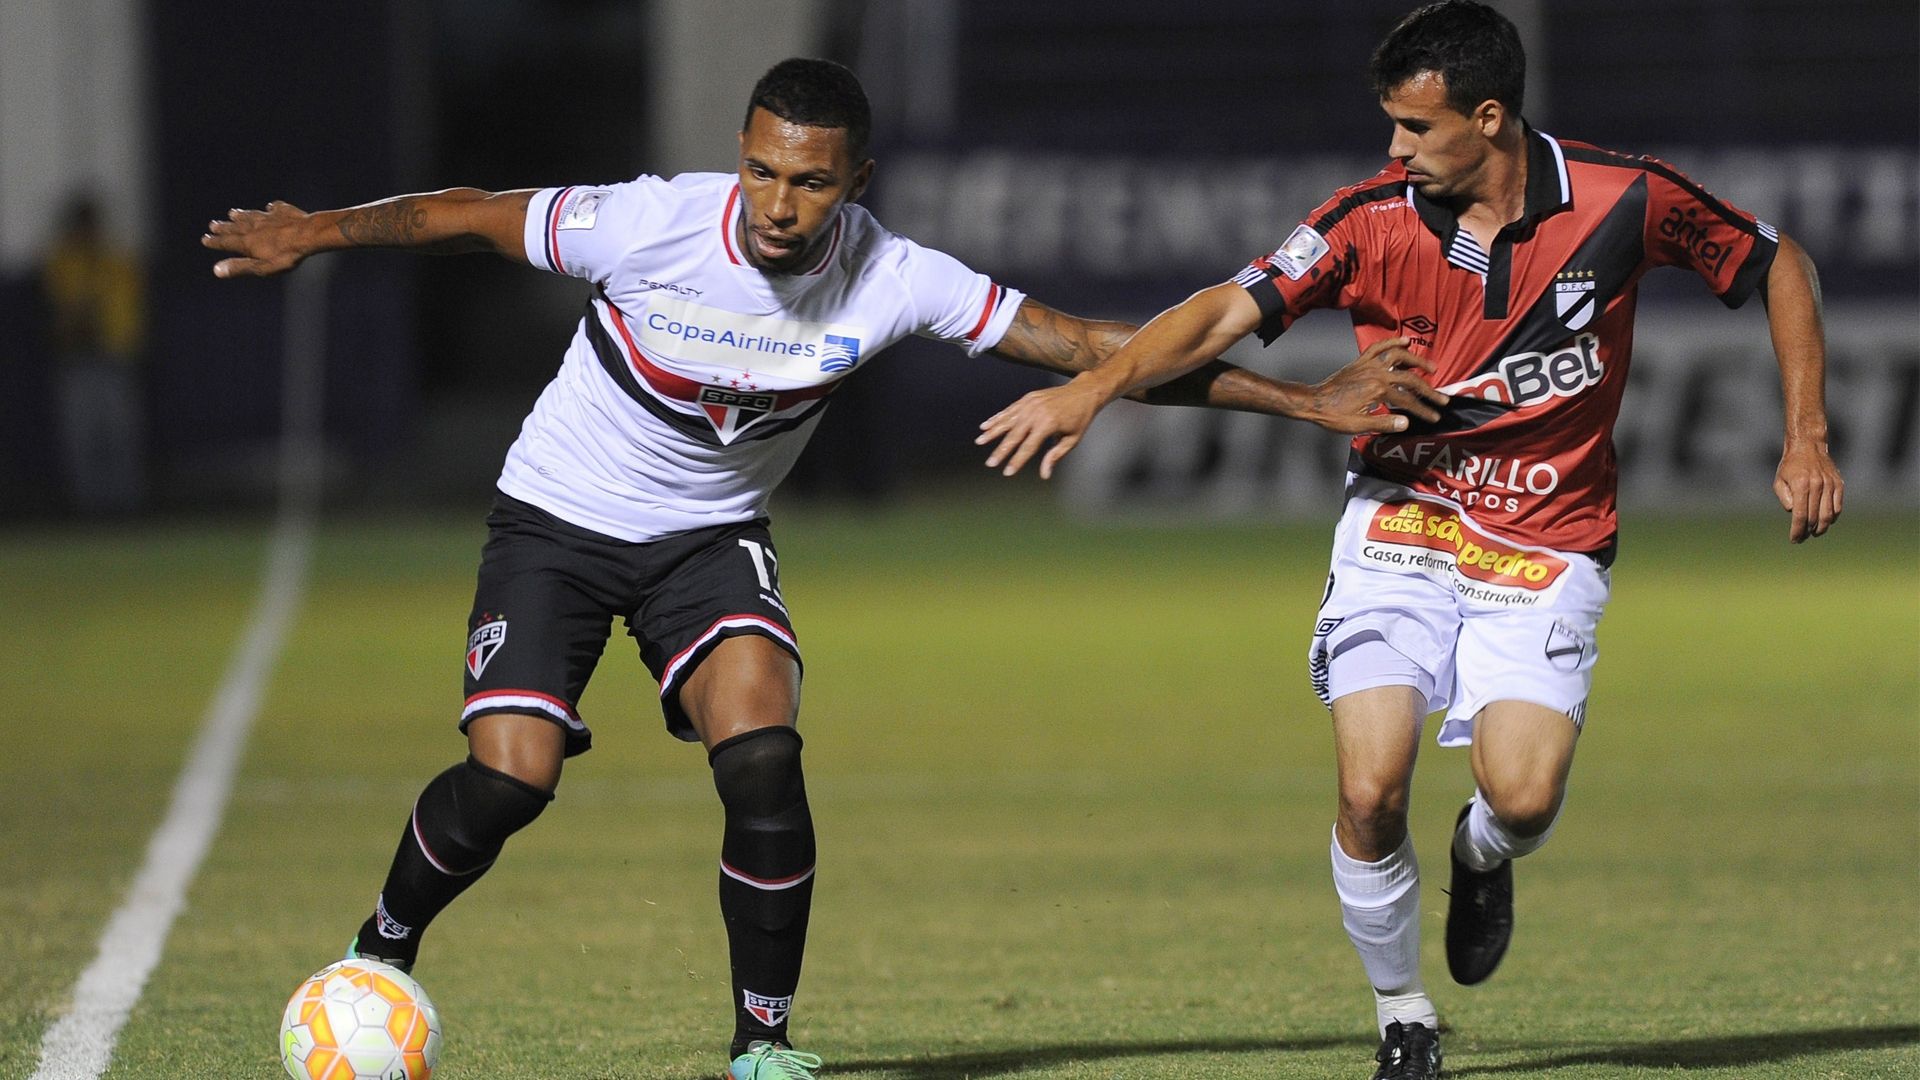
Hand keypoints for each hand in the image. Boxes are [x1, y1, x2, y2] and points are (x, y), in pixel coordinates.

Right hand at [202, 201, 313, 277]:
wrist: (308, 235)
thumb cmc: (286, 255)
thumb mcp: (262, 267)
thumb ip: (240, 267)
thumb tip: (216, 270)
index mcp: (247, 242)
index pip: (226, 242)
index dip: (215, 242)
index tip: (205, 239)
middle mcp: (254, 227)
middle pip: (236, 227)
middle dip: (224, 227)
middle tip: (213, 225)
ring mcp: (269, 217)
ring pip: (251, 215)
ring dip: (241, 215)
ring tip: (233, 213)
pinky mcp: (284, 211)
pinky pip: (275, 208)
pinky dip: (270, 208)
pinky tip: (269, 207)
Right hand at [975, 376, 1115, 479]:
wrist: (1084, 391)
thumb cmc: (1080, 419)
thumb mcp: (1072, 440)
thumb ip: (1056, 456)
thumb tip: (1044, 475)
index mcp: (1048, 424)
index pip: (1029, 447)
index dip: (1017, 461)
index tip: (1007, 473)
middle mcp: (1036, 413)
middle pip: (1014, 435)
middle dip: (1001, 451)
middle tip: (990, 464)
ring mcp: (1030, 404)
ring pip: (1007, 421)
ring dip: (992, 432)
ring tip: (979, 442)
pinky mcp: (1028, 398)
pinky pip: (1009, 410)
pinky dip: (997, 418)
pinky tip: (985, 426)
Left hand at [1306, 337, 1449, 433]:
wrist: (1313, 402)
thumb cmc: (1333, 415)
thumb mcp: (1358, 425)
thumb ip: (1384, 424)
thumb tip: (1406, 423)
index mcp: (1377, 390)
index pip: (1407, 401)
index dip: (1423, 410)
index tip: (1434, 417)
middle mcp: (1376, 373)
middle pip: (1410, 379)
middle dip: (1428, 391)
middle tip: (1442, 399)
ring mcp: (1369, 365)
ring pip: (1399, 357)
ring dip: (1417, 361)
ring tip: (1431, 368)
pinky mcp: (1361, 361)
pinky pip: (1379, 347)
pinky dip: (1392, 342)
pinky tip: (1405, 341)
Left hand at [1774, 439, 1842, 541]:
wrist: (1808, 446)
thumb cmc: (1790, 466)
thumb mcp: (1779, 480)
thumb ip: (1784, 498)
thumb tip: (1793, 513)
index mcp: (1801, 485)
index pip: (1799, 515)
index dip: (1797, 530)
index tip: (1794, 539)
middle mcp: (1817, 485)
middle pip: (1814, 517)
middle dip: (1807, 531)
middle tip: (1802, 538)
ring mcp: (1830, 485)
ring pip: (1828, 515)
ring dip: (1822, 528)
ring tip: (1814, 533)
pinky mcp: (1839, 484)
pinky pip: (1837, 506)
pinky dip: (1832, 517)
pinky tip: (1825, 522)